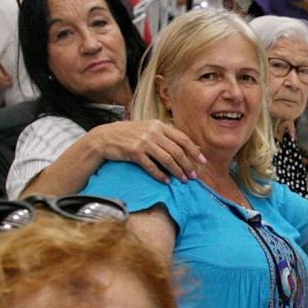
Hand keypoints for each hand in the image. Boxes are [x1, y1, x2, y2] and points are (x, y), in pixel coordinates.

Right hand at [89, 119, 207, 182]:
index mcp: (159, 125)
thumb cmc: (129, 135)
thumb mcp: (148, 130)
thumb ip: (164, 136)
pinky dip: (161, 175)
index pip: (182, 138)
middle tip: (193, 176)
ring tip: (183, 180)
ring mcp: (143, 141)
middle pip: (177, 151)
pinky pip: (152, 166)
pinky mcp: (134, 152)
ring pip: (167, 159)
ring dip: (177, 171)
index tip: (203, 161)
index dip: (194, 151)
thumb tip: (185, 148)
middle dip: (187, 165)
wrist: (105, 137)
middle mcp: (153, 132)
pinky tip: (166, 181)